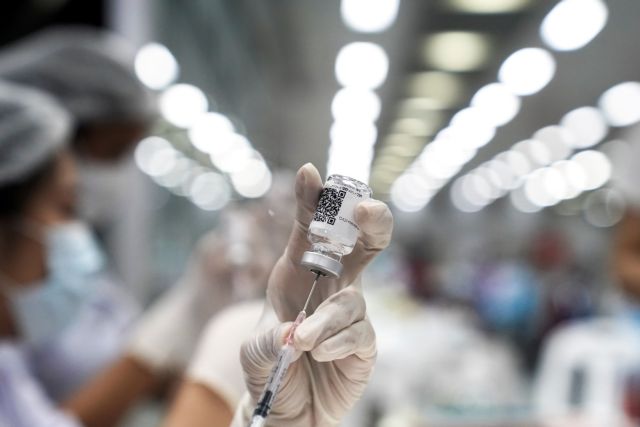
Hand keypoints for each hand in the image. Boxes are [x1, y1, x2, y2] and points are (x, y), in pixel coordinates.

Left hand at [233, 163, 392, 425]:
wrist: (287, 410)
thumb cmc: (269, 367)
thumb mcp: (253, 351)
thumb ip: (267, 339)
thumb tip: (293, 332)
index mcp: (298, 272)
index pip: (310, 229)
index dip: (312, 200)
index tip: (310, 173)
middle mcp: (329, 285)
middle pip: (361, 243)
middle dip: (370, 220)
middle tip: (367, 210)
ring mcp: (351, 313)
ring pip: (351, 299)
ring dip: (324, 321)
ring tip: (299, 343)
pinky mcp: (365, 342)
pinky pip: (360, 332)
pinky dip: (335, 343)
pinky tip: (318, 356)